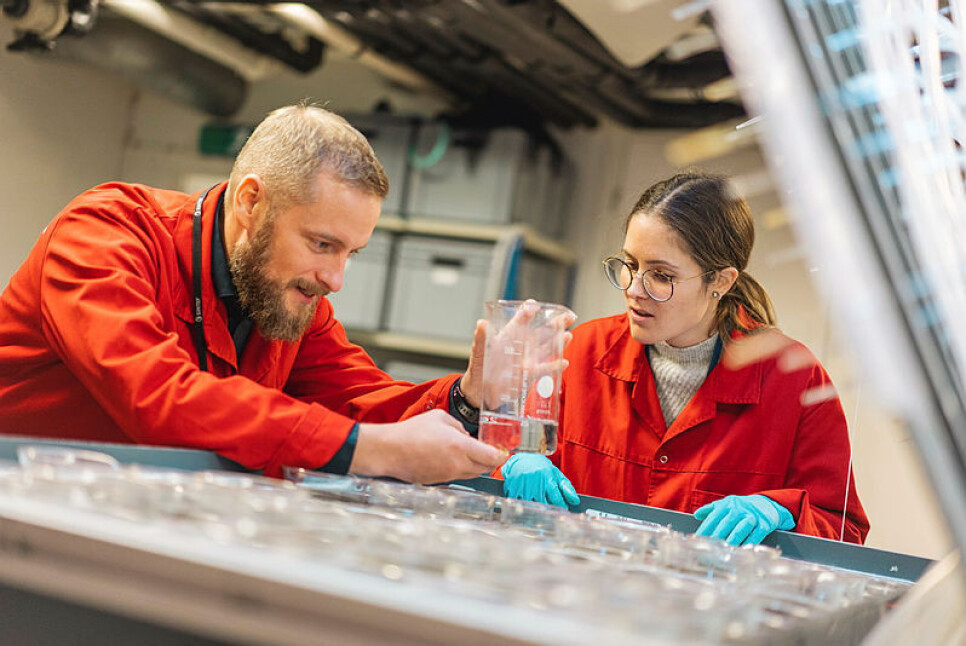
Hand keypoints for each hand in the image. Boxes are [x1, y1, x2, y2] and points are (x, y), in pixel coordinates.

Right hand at [349, 410, 505, 483]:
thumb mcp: (440, 418)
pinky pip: (456, 476)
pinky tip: (448, 458)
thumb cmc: (410, 432)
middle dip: (489, 460)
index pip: (492, 457)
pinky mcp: (438, 482)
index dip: (501, 455)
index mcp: (461, 447)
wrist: (389, 451)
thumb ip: (458, 427)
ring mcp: (448, 476)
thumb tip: (465, 435)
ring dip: (474, 464)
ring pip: (471, 474)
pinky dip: (459, 469)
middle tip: (488, 451)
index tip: (503, 452)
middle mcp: (457, 465)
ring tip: (466, 452)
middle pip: (484, 468)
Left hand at [460, 299, 574, 408]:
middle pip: (540, 332)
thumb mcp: (478, 354)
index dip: (527, 312)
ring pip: (546, 348)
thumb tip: (481, 323)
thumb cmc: (478, 369)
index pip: (520, 321)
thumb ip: (481, 339)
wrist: (479, 393)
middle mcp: (520, 347)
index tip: (534, 306)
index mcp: (507, 337)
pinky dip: (554, 366)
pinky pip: (544, 369)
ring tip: (569, 334)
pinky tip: (564, 362)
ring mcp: (526, 360)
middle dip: (555, 323)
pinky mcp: (529, 375)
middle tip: (567, 315)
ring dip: (558, 342)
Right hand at [501, 453, 579, 507]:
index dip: (560, 506)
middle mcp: (535, 481)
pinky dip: (523, 506)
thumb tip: (575, 501)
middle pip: (544, 504)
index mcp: (547, 477)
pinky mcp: (512, 488)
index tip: (562, 509)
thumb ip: (566, 487)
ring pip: (531, 506)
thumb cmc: (541, 468)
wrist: (521, 460)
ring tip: (537, 505)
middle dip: (548, 509)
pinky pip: (519, 504)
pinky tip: (526, 502)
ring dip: (535, 509)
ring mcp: (523, 485)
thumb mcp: (556, 474)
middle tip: (550, 510)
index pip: (556, 498)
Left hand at [694, 494, 794, 545]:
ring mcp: (753, 516)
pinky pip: (756, 535)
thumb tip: (696, 515)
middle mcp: (740, 509)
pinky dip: (749, 543)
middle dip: (717, 536)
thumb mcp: (726, 504)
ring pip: (741, 529)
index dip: (705, 528)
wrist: (766, 505)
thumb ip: (711, 509)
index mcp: (728, 504)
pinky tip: (742, 550)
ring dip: (733, 540)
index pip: (714, 517)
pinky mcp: (764, 524)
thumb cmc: (741, 508)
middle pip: (726, 523)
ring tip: (725, 550)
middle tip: (710, 547)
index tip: (697, 538)